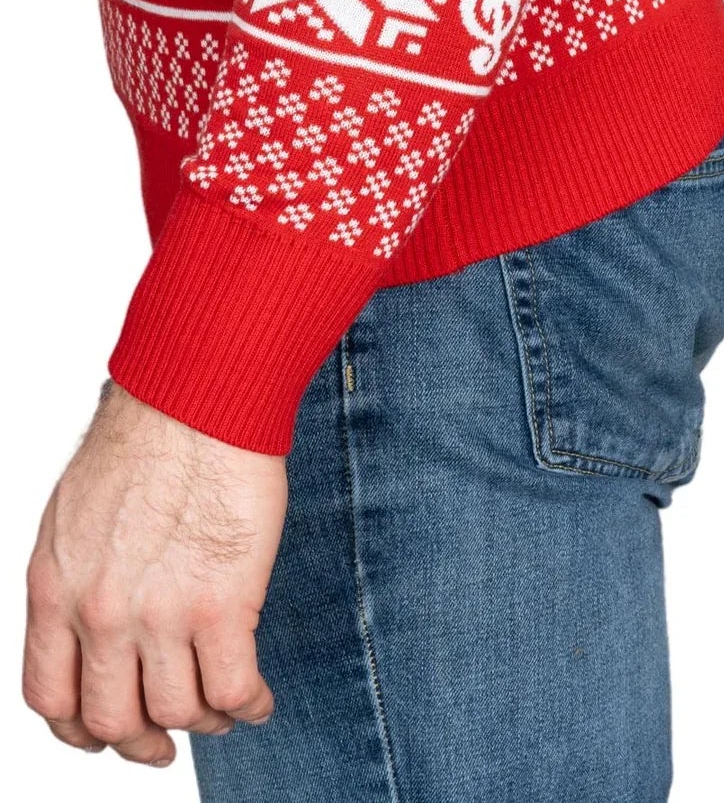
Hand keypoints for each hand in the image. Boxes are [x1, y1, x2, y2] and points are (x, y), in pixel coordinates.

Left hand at [23, 379, 287, 767]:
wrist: (196, 394)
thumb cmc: (144, 436)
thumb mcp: (73, 516)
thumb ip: (75, 581)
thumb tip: (90, 635)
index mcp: (54, 588)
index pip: (51, 696)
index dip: (80, 729)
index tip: (107, 730)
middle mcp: (100, 612)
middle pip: (112, 720)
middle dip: (143, 742)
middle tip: (165, 743)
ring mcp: (161, 614)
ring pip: (178, 713)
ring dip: (204, 720)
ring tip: (221, 705)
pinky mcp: (223, 605)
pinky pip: (234, 691)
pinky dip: (249, 707)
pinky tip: (257, 697)